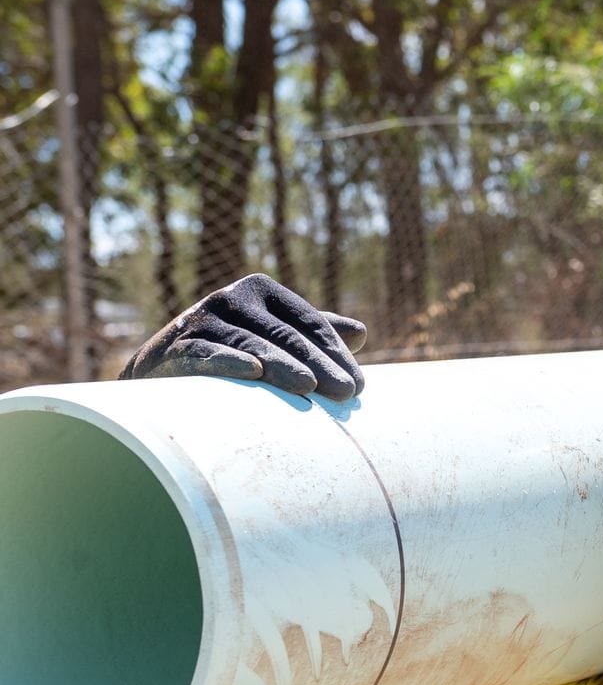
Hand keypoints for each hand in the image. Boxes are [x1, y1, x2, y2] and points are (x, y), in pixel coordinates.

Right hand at [120, 274, 368, 400]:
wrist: (159, 369)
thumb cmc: (228, 350)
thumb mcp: (270, 336)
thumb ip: (309, 333)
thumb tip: (360, 333)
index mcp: (260, 291)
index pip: (308, 322)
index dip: (335, 353)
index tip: (358, 387)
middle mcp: (231, 299)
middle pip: (286, 334)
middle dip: (319, 364)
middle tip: (346, 393)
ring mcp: (202, 320)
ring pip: (251, 344)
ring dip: (282, 365)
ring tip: (310, 387)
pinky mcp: (175, 346)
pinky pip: (205, 353)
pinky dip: (228, 361)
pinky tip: (252, 372)